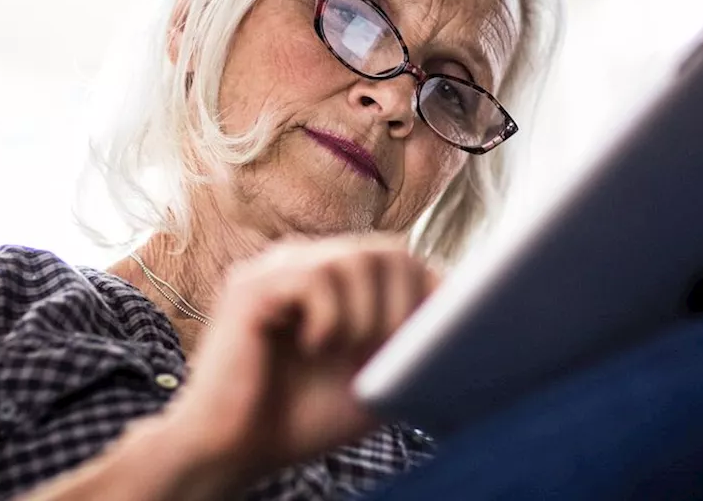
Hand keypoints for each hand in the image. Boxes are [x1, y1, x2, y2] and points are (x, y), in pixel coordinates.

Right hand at [161, 234, 437, 487]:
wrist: (233, 452)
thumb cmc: (302, 419)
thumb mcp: (374, 380)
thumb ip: (411, 347)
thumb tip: (469, 325)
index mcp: (333, 278)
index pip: (400, 258)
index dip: (429, 293)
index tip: (436, 337)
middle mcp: (304, 261)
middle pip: (387, 250)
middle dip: (402, 307)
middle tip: (382, 354)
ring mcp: (274, 268)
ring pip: (355, 259)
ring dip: (367, 317)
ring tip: (342, 354)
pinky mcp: (251, 287)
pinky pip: (315, 278)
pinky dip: (330, 319)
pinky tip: (313, 347)